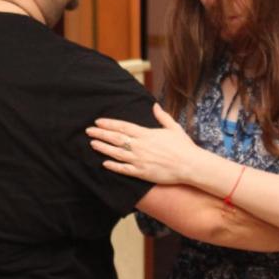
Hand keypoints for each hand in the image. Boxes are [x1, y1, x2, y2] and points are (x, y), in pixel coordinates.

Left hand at [86, 103, 202, 184]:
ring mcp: (139, 160)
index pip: (123, 126)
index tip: (98, 122)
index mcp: (146, 134)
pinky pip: (124, 169)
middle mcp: (140, 146)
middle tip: (88, 131)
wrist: (190, 165)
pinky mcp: (142, 172)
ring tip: (93, 144)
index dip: (109, 124)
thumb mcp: (173, 127)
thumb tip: (154, 106)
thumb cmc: (183, 146)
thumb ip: (162, 116)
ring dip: (103, 148)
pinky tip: (105, 163)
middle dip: (101, 134)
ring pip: (116, 153)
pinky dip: (113, 166)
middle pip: (116, 138)